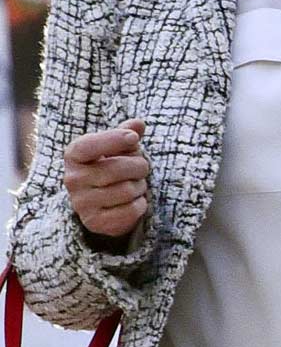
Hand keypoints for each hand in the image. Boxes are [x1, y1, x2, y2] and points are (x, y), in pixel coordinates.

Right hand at [64, 122, 149, 242]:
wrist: (100, 204)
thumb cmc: (109, 167)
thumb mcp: (115, 148)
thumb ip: (126, 133)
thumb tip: (139, 124)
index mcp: (73, 155)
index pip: (89, 145)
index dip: (114, 139)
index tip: (134, 138)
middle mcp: (72, 179)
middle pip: (117, 168)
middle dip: (139, 166)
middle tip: (142, 167)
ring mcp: (82, 203)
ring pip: (127, 190)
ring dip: (141, 186)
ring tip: (136, 184)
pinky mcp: (95, 222)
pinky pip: (131, 210)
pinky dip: (141, 204)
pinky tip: (134, 200)